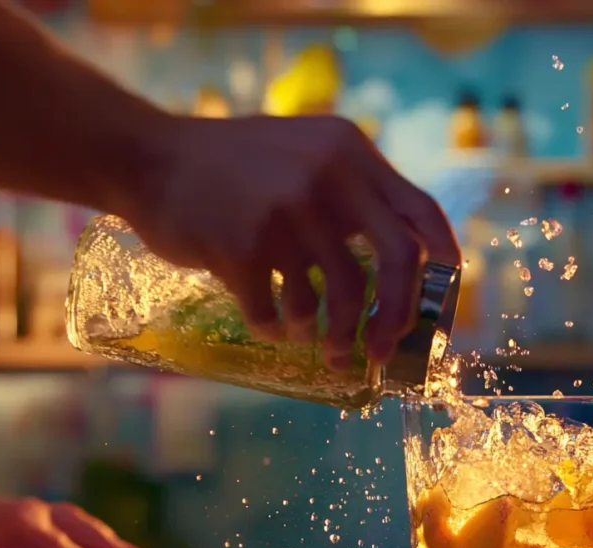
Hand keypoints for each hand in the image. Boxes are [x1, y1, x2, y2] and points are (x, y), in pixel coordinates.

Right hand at [124, 115, 460, 368]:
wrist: (148, 159)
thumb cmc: (232, 168)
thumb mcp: (304, 154)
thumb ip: (352, 195)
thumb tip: (407, 272)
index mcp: (349, 152)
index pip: (421, 212)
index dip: (444, 264)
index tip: (442, 304)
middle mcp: (327, 176)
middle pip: (397, 262)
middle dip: (396, 317)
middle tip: (382, 350)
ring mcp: (284, 211)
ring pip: (335, 298)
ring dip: (334, 336)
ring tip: (326, 349)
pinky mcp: (241, 246)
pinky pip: (275, 313)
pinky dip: (275, 330)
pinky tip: (269, 326)